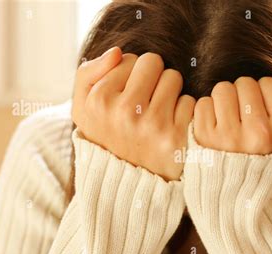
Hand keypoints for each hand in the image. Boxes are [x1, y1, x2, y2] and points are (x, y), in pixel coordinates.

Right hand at [72, 48, 194, 180]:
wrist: (124, 183)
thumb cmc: (105, 137)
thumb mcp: (82, 108)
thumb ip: (88, 74)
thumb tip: (117, 52)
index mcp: (99, 101)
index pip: (129, 58)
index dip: (129, 75)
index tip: (125, 95)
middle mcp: (125, 112)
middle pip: (153, 62)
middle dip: (151, 77)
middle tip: (145, 100)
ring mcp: (152, 125)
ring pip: (173, 78)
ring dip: (168, 92)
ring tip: (157, 112)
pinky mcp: (176, 137)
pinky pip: (189, 102)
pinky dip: (182, 111)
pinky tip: (170, 126)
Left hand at [193, 76, 271, 153]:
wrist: (238, 190)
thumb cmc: (269, 154)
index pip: (268, 83)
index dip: (264, 94)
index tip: (263, 113)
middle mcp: (260, 135)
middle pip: (244, 83)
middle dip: (242, 96)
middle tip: (243, 117)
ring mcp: (230, 137)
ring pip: (222, 89)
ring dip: (224, 101)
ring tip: (228, 122)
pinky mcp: (204, 138)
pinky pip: (203, 103)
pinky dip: (207, 112)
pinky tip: (215, 129)